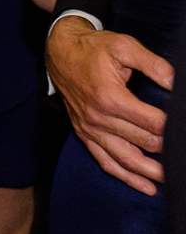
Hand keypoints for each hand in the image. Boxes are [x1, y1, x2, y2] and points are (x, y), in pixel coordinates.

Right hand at [47, 17, 171, 194]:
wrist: (59, 52)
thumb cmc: (93, 49)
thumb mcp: (124, 47)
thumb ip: (153, 65)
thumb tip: (176, 83)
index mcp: (110, 97)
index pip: (152, 123)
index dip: (173, 128)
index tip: (184, 129)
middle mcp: (99, 118)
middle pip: (143, 143)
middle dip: (167, 149)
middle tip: (184, 154)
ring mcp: (90, 129)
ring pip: (126, 160)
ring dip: (150, 173)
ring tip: (172, 180)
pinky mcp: (84, 135)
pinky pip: (106, 162)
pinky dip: (126, 177)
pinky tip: (145, 187)